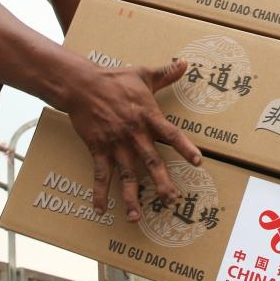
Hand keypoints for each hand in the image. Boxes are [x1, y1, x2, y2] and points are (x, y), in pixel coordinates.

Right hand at [65, 58, 200, 221]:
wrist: (81, 85)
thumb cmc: (114, 79)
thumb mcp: (142, 74)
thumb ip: (165, 73)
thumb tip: (185, 63)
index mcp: (148, 116)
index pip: (171, 135)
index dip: (185, 148)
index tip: (198, 162)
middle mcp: (134, 133)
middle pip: (151, 161)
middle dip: (162, 183)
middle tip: (172, 200)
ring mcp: (115, 143)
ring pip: (126, 174)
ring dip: (131, 196)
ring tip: (136, 217)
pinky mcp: (98, 148)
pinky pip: (100, 174)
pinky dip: (99, 192)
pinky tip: (101, 209)